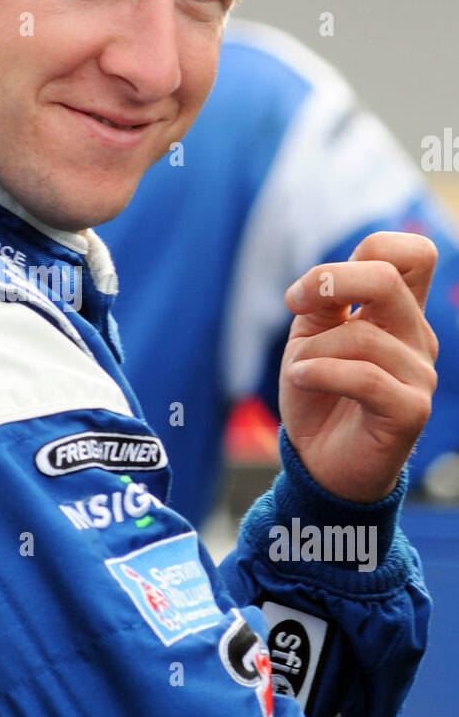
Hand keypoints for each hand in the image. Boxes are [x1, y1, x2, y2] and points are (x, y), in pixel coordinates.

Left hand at [278, 232, 438, 501]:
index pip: (412, 253)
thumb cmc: (319, 395)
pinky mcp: (412, 410)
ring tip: (297, 372)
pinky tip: (300, 380)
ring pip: (361, 336)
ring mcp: (419, 374)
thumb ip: (323, 302)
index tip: (313, 290)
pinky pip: (365, 376)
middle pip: (386, 277)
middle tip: (297, 306)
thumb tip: (320, 284)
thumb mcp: (312, 337)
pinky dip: (321, 374)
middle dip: (330, 281)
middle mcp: (416, 338)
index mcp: (398, 313)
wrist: (321, 463)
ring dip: (312, 352)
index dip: (362, 253)